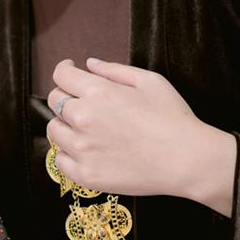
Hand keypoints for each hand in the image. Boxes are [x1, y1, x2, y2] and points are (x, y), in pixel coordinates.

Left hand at [46, 58, 235, 213]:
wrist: (186, 160)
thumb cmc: (172, 118)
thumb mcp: (149, 81)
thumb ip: (114, 70)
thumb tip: (89, 64)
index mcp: (98, 92)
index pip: (61, 76)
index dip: (64, 70)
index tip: (69, 70)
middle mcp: (84, 119)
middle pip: (54, 101)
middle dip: (66, 95)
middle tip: (82, 101)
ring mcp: (83, 149)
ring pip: (54, 130)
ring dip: (64, 124)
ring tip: (84, 128)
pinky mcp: (87, 175)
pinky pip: (60, 161)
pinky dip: (67, 154)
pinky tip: (83, 150)